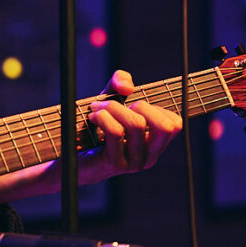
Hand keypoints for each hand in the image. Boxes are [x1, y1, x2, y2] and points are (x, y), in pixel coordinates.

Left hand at [79, 69, 181, 183]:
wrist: (71, 155)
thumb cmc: (95, 128)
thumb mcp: (111, 100)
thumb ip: (120, 83)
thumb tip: (127, 87)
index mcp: (154, 144)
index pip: (175, 124)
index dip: (156, 108)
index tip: (133, 106)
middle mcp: (149, 156)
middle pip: (165, 126)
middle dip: (141, 106)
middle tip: (119, 105)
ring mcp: (133, 162)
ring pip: (136, 124)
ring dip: (113, 107)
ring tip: (97, 108)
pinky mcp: (114, 163)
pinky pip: (115, 131)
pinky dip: (102, 116)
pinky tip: (93, 117)